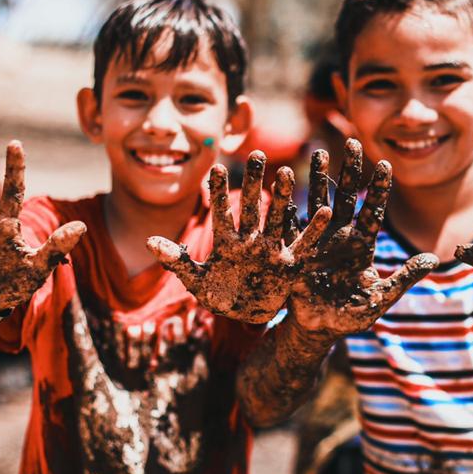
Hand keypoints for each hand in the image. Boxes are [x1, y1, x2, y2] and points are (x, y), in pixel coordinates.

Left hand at [146, 151, 332, 323]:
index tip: (214, 168)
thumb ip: (176, 261)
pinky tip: (324, 212)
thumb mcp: (197, 283)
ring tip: (285, 172)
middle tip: (255, 154)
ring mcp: (271, 250)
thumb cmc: (220, 298)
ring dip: (282, 197)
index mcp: (226, 243)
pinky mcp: (289, 265)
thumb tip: (149, 241)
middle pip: (251, 207)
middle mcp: (250, 241)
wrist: (246, 318)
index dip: (216, 193)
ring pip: (277, 219)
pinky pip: (303, 245)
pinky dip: (313, 231)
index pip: (220, 213)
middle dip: (252, 182)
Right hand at [287, 139, 437, 334]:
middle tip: (353, 142)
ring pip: (319, 201)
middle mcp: (341, 236)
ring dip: (319, 178)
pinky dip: (288, 204)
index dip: (380, 189)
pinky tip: (283, 182)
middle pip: (348, 197)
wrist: (318, 328)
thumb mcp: (379, 299)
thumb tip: (434, 259)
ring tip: (318, 152)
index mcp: (363, 245)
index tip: (386, 164)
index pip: (374, 211)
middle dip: (350, 170)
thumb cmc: (351, 316)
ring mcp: (318, 239)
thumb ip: (405, 279)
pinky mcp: (296, 249)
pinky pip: (292, 223)